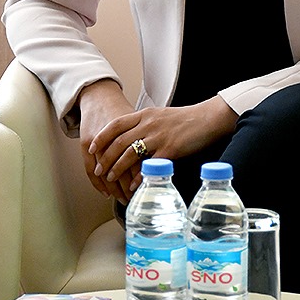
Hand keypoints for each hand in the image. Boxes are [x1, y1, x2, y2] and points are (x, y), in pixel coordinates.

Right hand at [77, 80, 138, 202]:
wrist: (100, 96)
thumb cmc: (120, 111)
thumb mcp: (138, 123)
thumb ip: (147, 141)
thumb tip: (160, 164)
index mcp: (132, 132)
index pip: (137, 162)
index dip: (141, 180)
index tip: (146, 192)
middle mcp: (114, 137)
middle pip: (122, 170)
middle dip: (127, 189)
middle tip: (134, 201)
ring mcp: (98, 141)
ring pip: (105, 172)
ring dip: (113, 189)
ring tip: (121, 199)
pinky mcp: (86, 142)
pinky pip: (90, 168)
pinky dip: (97, 183)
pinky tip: (105, 191)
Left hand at [91, 97, 237, 197]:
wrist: (208, 118)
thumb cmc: (185, 119)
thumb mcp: (160, 116)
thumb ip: (144, 125)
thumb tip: (131, 138)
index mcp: (144, 115)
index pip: (115, 124)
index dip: (101, 137)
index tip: (92, 148)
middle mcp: (148, 124)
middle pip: (118, 141)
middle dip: (105, 157)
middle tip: (99, 169)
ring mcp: (159, 136)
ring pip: (130, 153)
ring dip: (117, 168)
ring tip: (111, 179)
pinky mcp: (171, 149)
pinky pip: (149, 164)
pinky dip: (138, 176)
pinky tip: (132, 185)